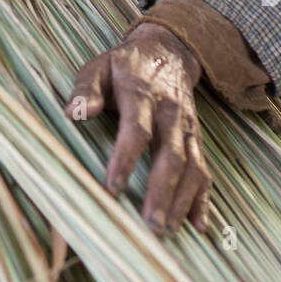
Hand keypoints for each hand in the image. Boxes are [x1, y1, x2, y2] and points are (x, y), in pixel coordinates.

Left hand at [67, 23, 210, 235]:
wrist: (169, 50)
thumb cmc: (125, 65)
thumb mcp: (99, 66)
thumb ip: (86, 89)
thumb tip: (76, 113)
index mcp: (142, 94)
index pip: (137, 129)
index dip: (126, 158)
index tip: (112, 187)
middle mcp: (170, 114)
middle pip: (171, 155)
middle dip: (162, 192)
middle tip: (151, 225)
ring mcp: (187, 128)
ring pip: (191, 167)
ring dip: (183, 200)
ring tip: (168, 231)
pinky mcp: (196, 139)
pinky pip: (204, 169)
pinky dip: (203, 198)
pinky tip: (199, 225)